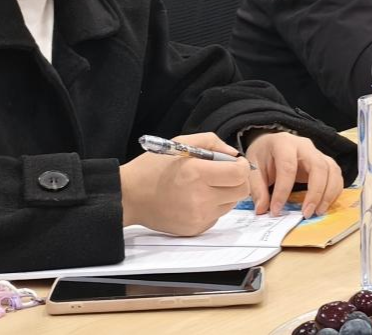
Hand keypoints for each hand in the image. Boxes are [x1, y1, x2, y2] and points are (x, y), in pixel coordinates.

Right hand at [120, 132, 250, 235]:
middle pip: (240, 191)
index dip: (241, 166)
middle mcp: (200, 198)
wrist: (130, 196)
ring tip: (205, 185)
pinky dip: (213, 206)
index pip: (239, 174)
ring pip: (230, 204)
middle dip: (238, 180)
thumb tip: (233, 154)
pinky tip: (196, 198)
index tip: (234, 162)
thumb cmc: (153, 168)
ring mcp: (198, 217)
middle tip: (224, 173)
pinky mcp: (195, 229)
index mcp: (197, 173)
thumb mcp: (180, 143)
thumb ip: (211, 143)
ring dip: (225, 193)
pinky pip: (217, 216)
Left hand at [246, 132, 343, 218]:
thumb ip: (257, 188)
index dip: (283, 191)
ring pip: (332, 170)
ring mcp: (317, 152)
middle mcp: (305, 145)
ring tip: (318, 212)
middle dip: (315, 193)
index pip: (288, 167)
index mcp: (284, 143)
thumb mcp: (253, 168)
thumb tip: (262, 210)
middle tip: (306, 214)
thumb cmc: (263, 156)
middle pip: (318, 166)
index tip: (276, 211)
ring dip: (328, 194)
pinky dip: (334, 191)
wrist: (271, 145)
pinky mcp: (325, 162)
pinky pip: (336, 175)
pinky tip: (324, 205)